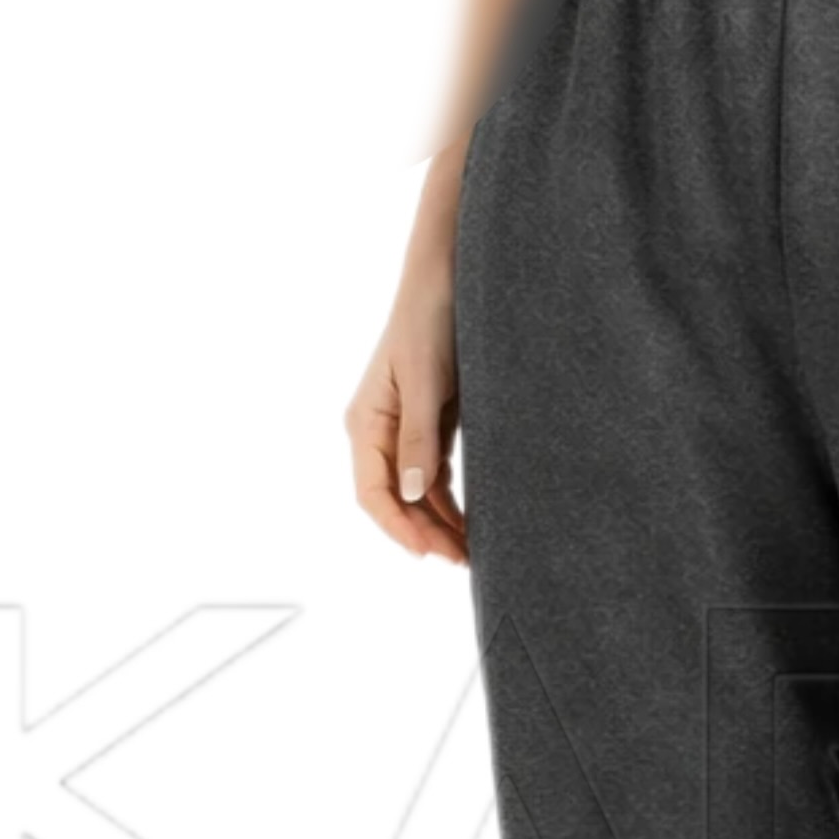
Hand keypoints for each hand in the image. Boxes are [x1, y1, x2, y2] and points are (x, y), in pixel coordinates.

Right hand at [344, 251, 468, 565]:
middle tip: (463, 560)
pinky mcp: (431, 423)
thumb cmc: (430, 320)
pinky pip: (436, 474)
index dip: (398, 527)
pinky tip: (472, 520)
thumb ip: (419, 438)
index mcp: (367, 421)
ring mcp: (406, 428)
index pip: (373, 492)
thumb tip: (411, 494)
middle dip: (424, 532)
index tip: (427, 554)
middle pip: (396, 499)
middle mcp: (380, 430)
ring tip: (471, 550)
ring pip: (418, 492)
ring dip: (440, 522)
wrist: (449, 278)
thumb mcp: (426, 382)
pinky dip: (451, 500)